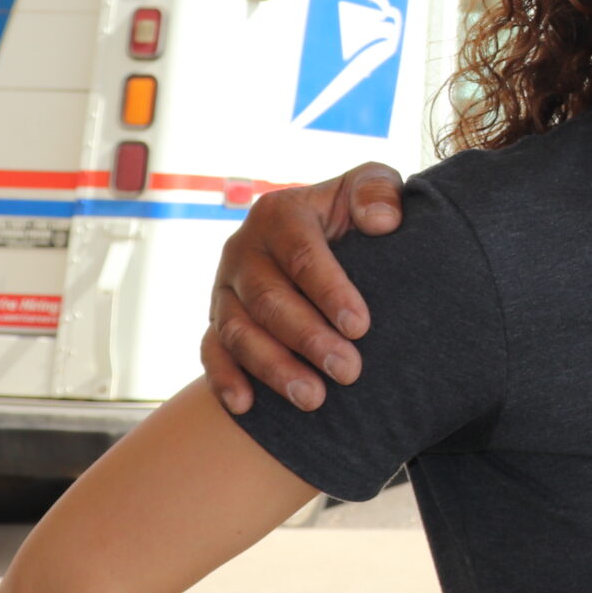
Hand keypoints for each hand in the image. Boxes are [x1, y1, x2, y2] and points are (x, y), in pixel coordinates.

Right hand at [202, 165, 403, 412]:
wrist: (330, 236)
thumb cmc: (356, 212)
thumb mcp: (372, 187)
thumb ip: (378, 191)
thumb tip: (380, 221)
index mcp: (280, 214)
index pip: (302, 255)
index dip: (330, 292)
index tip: (361, 326)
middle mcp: (244, 249)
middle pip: (269, 300)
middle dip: (308, 339)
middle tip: (348, 371)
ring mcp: (226, 287)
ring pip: (238, 331)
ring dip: (273, 368)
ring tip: (313, 399)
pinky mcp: (217, 318)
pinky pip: (211, 351)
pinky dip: (224, 378)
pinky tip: (246, 405)